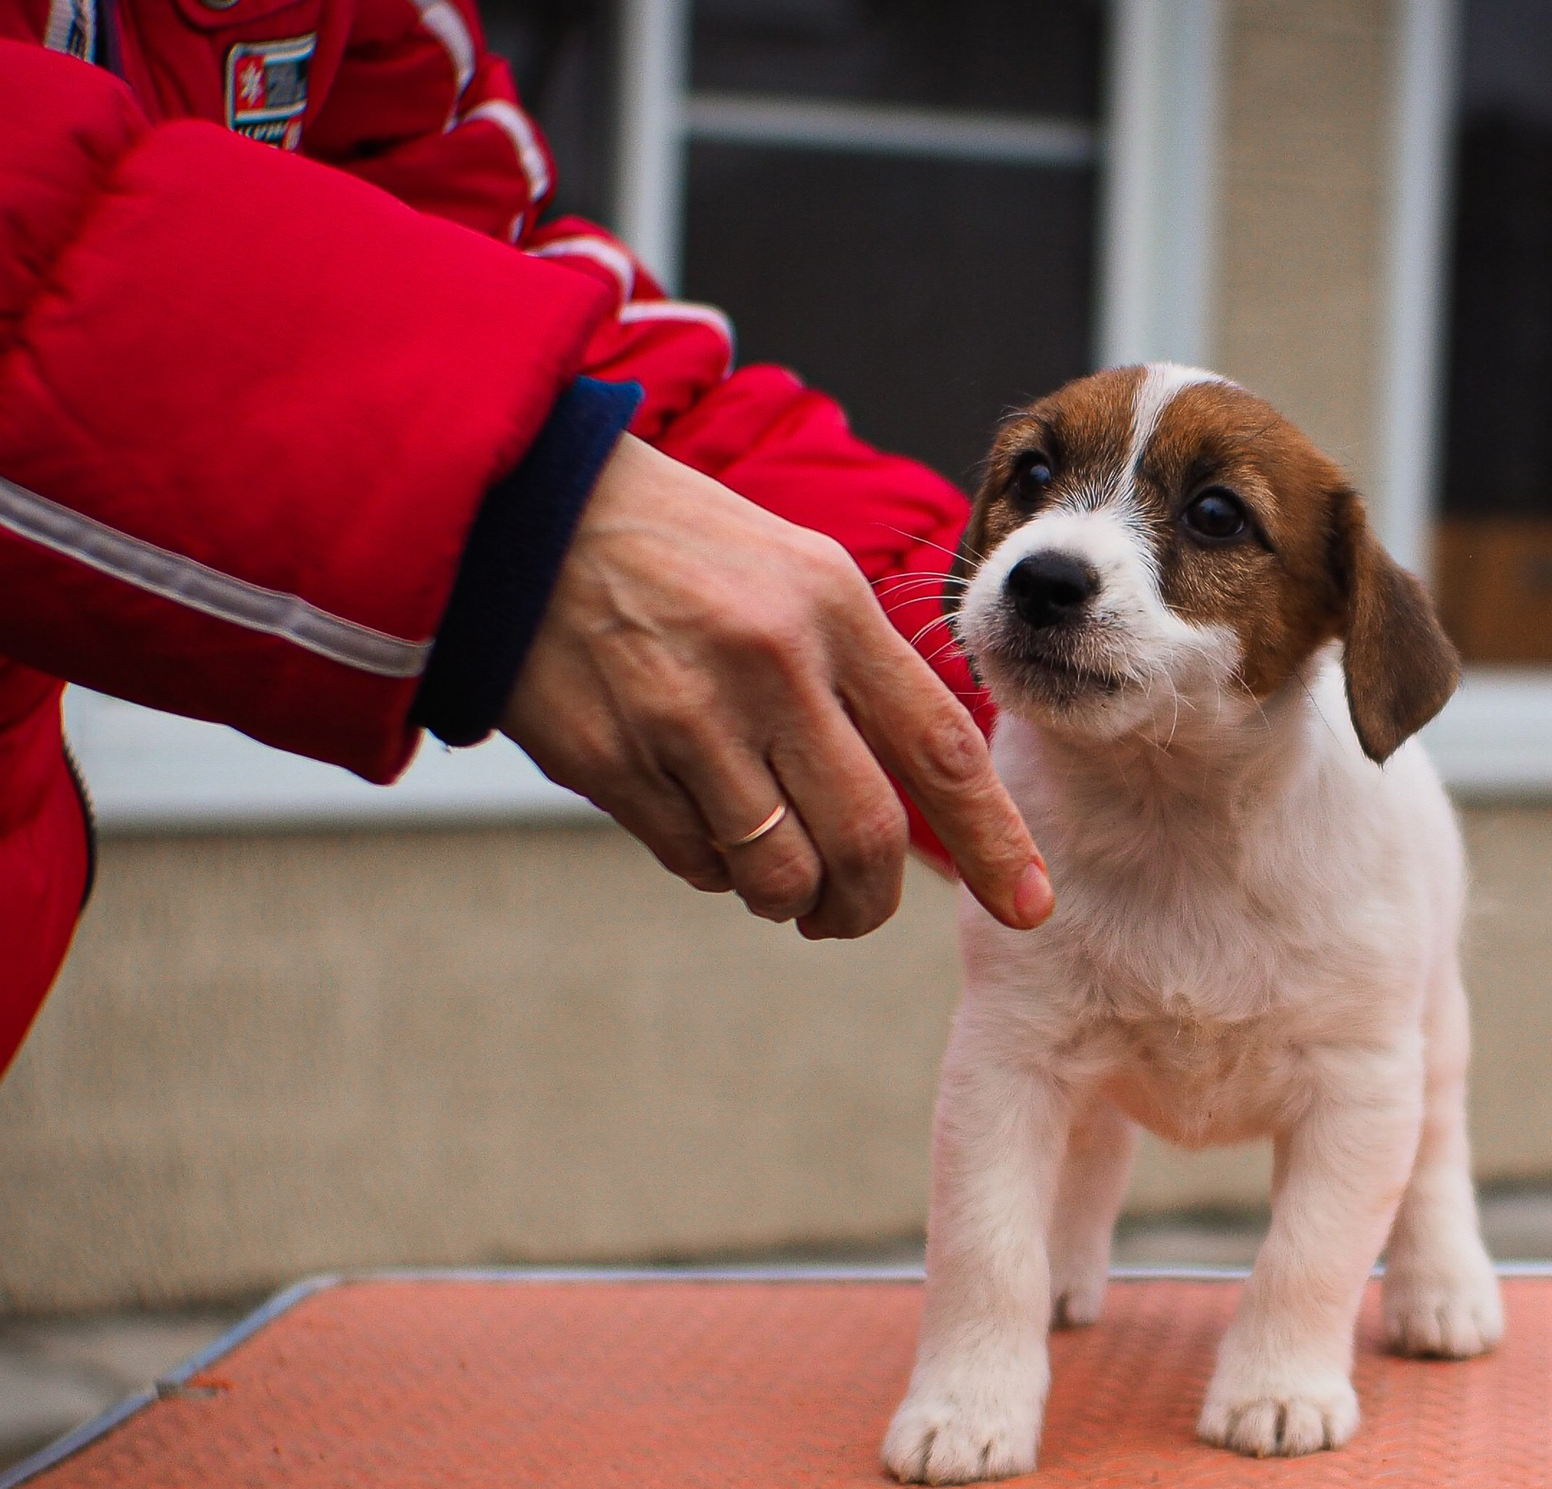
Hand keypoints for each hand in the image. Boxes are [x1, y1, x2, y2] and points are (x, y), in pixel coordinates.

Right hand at [501, 435, 1052, 939]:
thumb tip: (932, 802)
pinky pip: (697, 862)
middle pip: (865, 838)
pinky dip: (717, 870)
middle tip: (856, 913)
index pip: (940, 750)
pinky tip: (704, 823)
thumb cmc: (681, 550)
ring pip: (778, 873)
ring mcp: (685, 716)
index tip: (1030, 907)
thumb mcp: (797, 575)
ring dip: (792, 900)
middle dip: (871, 904)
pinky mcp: (610, 760)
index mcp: (832, 607)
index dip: (995, 842)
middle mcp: (769, 662)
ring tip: (778, 878)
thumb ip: (867, 676)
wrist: (521, 512)